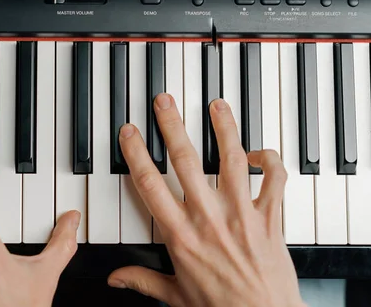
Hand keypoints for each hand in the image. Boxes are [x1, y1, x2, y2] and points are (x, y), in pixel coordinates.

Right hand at [108, 94, 305, 306]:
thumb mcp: (174, 295)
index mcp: (180, 234)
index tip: (130, 133)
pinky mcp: (269, 216)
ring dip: (224, 129)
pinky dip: (270, 161)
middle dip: (172, 126)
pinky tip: (259, 152)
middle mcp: (208, 217)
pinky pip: (274, 180)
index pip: (149, 184)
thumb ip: (142, 280)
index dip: (136, 153)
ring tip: (216, 105)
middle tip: (164, 101)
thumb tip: (115, 278)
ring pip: (230, 160)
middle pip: (186, 161)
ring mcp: (240, 213)